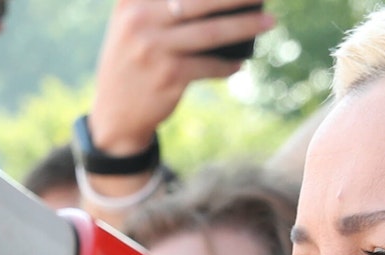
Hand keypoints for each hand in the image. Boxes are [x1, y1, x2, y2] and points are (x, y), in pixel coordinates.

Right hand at [89, 0, 274, 155]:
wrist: (114, 114)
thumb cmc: (134, 61)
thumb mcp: (131, 24)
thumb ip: (158, 4)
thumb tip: (223, 3)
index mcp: (132, 1)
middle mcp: (139, 20)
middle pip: (201, 1)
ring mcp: (153, 48)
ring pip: (212, 33)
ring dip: (246, 27)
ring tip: (270, 22)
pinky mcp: (168, 76)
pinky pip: (210, 66)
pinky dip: (228, 65)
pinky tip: (238, 64)